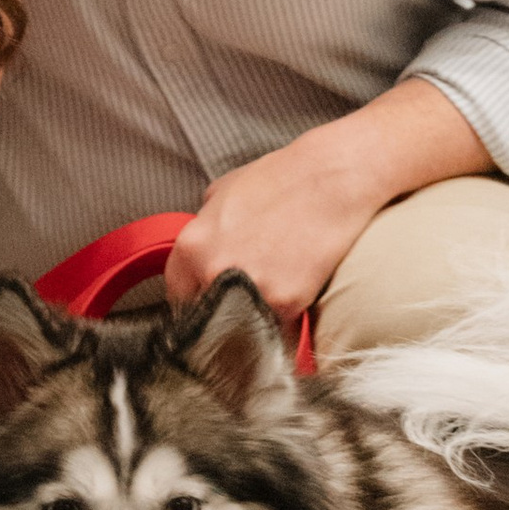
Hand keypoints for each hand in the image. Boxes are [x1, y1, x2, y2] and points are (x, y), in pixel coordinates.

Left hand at [165, 136, 383, 328]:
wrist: (330, 179)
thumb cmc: (281, 179)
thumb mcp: (224, 190)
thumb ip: (205, 224)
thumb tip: (204, 245)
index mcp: (192, 245)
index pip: (178, 295)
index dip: (198, 300)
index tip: (212, 304)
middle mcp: (211, 270)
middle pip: (206, 317)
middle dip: (223, 315)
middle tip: (244, 305)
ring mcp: (246, 289)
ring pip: (241, 330)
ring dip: (252, 327)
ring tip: (271, 307)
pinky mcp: (283, 303)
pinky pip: (278, 331)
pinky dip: (287, 326)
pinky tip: (296, 307)